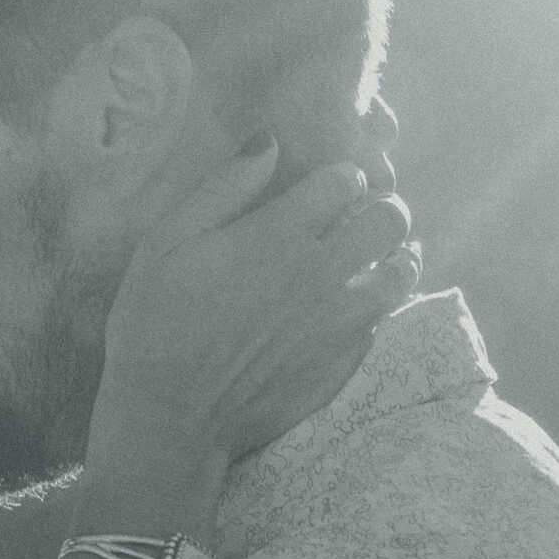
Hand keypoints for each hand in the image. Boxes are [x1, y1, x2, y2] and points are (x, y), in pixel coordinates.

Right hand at [97, 142, 418, 466]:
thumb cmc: (154, 325)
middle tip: (357, 220)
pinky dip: (373, 309)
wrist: (172, 417)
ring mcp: (339, 322)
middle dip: (379, 210)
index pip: (346, 180)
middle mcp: (320, 273)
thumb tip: (270, 141)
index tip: (326, 189)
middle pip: (390, 220)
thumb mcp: (165, 244)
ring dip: (392, 259)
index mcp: (277, 234)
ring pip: (403, 272)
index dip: (340, 178)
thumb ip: (223, 188)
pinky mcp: (343, 363)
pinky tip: (347, 311)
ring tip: (370, 262)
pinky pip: (381, 322)